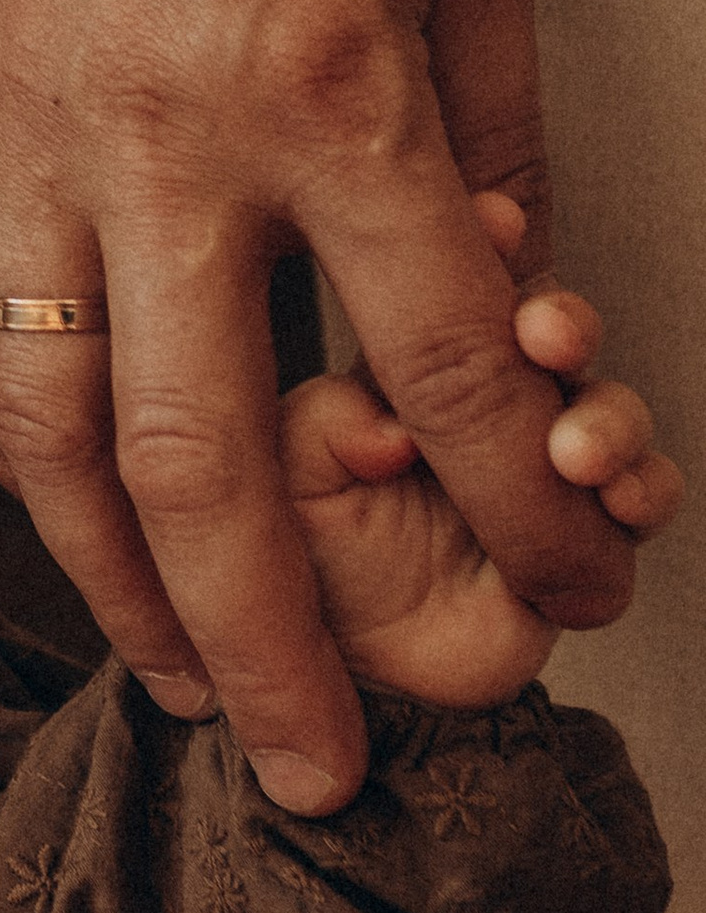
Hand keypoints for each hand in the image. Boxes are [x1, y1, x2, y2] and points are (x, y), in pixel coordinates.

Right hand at [0, 0, 639, 814]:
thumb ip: (489, 134)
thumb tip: (502, 312)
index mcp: (330, 85)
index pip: (432, 371)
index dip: (515, 514)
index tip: (572, 589)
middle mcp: (163, 136)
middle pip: (218, 461)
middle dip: (284, 645)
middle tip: (321, 768)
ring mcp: (28, 126)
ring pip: (55, 423)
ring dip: (119, 582)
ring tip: (181, 684)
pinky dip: (9, 442)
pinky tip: (58, 506)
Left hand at [288, 195, 679, 706]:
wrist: (347, 691)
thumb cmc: (300, 571)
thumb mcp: (274, 485)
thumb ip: (314, 438)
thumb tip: (388, 433)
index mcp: (395, 364)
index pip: (444, 281)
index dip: (482, 245)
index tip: (500, 221)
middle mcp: (476, 404)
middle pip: (539, 330)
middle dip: (559, 320)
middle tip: (548, 331)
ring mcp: (533, 461)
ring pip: (598, 405)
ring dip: (604, 416)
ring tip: (577, 449)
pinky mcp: (580, 530)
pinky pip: (634, 494)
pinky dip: (638, 486)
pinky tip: (615, 492)